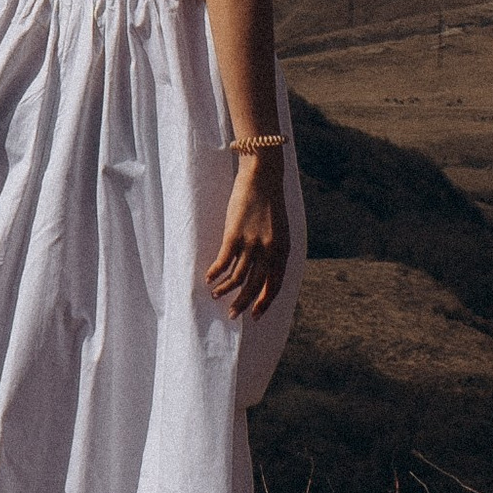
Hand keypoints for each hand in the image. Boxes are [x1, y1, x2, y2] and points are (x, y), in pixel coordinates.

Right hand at [206, 155, 287, 321]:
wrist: (262, 178)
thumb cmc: (270, 203)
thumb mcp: (280, 230)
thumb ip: (274, 251)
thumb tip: (264, 271)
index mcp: (282, 251)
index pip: (275, 285)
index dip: (264, 302)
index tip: (255, 315)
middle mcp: (269, 251)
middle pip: (255, 286)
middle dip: (243, 303)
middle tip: (232, 314)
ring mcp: (252, 244)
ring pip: (237, 278)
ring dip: (225, 290)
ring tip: (216, 295)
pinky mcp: (234, 235)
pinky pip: (223, 262)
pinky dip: (215, 273)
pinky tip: (209, 279)